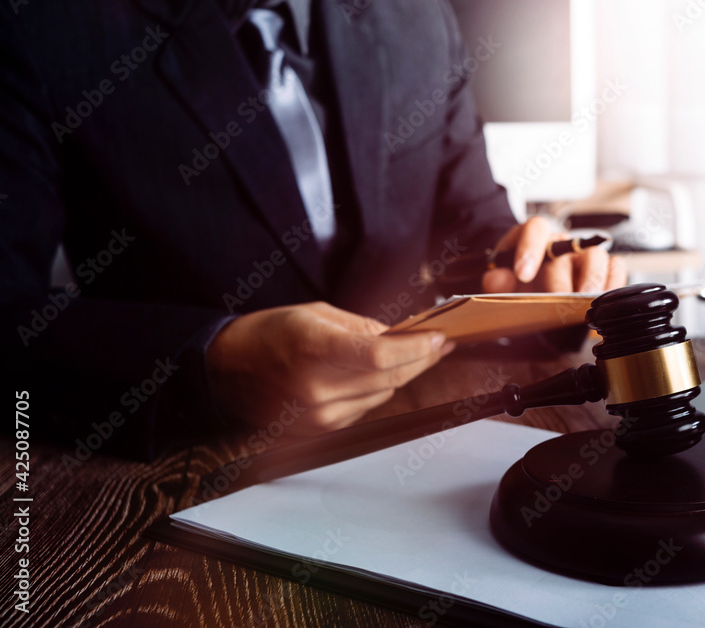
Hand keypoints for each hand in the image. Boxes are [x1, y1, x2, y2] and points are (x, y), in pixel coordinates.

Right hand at [206, 302, 454, 433]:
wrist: (224, 371)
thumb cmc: (266, 335)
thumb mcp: (315, 314)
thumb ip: (361, 328)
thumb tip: (400, 335)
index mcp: (314, 350)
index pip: (381, 356)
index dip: (417, 348)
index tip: (439, 337)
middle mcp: (316, 390)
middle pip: (389, 379)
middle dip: (421, 359)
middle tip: (440, 343)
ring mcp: (317, 416)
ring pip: (381, 396)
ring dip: (402, 376)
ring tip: (416, 354)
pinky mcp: (317, 431)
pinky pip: (363, 409)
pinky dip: (376, 391)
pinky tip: (380, 375)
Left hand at [481, 217, 626, 293]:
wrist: (535, 285)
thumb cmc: (521, 279)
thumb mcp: (503, 279)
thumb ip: (496, 279)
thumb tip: (495, 279)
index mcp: (535, 237)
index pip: (536, 229)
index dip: (529, 249)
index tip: (522, 273)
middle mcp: (562, 244)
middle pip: (569, 249)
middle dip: (562, 277)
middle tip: (557, 298)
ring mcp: (585, 255)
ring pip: (596, 256)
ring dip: (592, 280)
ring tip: (585, 301)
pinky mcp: (604, 269)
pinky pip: (616, 268)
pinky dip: (613, 283)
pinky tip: (604, 301)